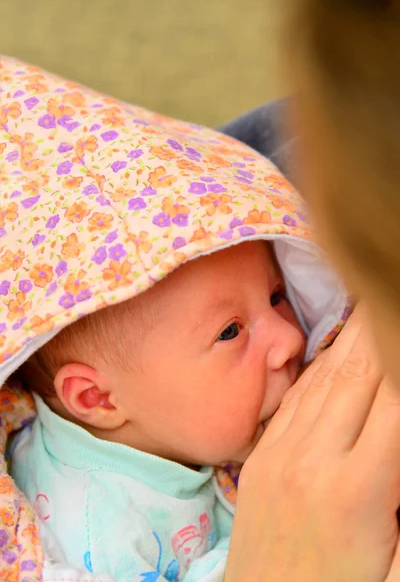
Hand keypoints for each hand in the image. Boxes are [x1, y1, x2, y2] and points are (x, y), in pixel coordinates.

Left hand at [225, 305, 399, 581]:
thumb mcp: (396, 559)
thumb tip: (399, 428)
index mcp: (357, 489)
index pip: (396, 401)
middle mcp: (313, 458)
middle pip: (359, 374)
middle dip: (382, 328)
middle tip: (390, 290)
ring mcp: (280, 454)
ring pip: (325, 378)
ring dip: (354, 337)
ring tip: (372, 303)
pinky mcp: (261, 457)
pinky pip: (296, 399)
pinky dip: (321, 367)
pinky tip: (337, 349)